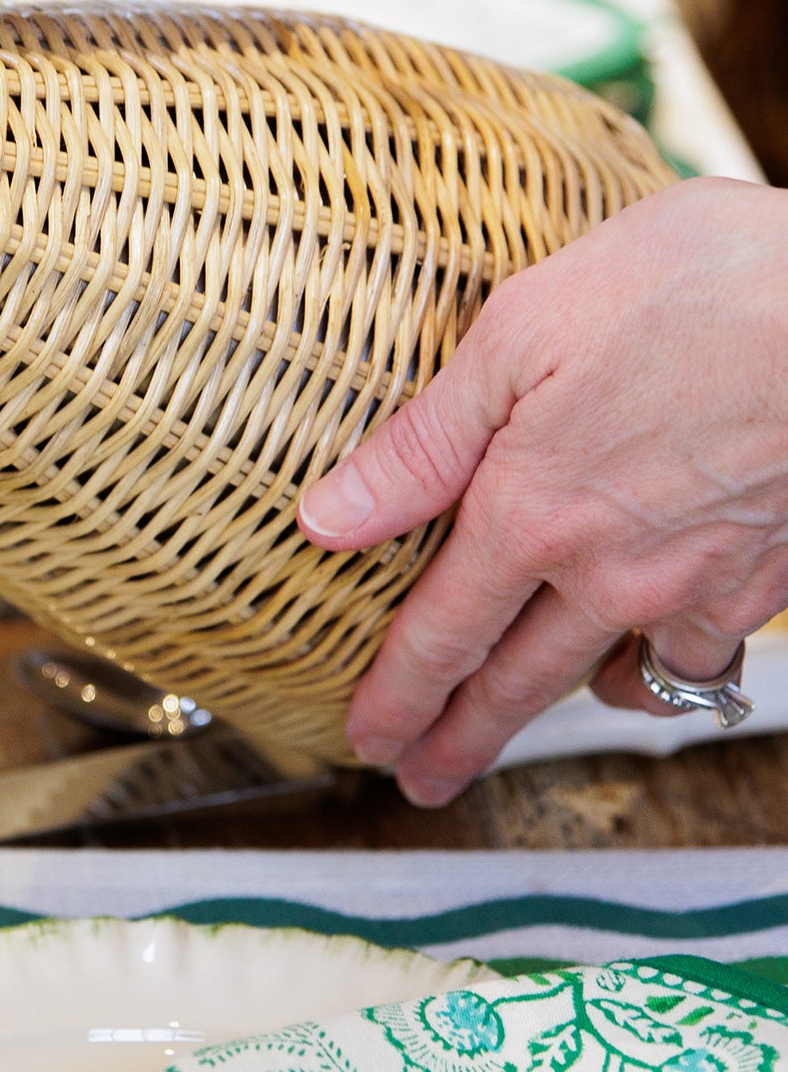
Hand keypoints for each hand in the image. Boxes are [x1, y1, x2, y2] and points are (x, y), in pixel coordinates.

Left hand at [295, 178, 787, 804]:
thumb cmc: (688, 289)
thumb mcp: (518, 334)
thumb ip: (424, 441)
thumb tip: (327, 516)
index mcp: (532, 511)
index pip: (443, 632)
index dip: (398, 694)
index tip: (364, 740)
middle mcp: (614, 570)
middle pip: (519, 681)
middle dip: (459, 737)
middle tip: (417, 781)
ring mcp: (703, 582)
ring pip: (617, 676)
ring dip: (560, 709)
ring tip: (516, 725)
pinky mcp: (774, 573)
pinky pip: (704, 655)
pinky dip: (666, 669)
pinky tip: (648, 659)